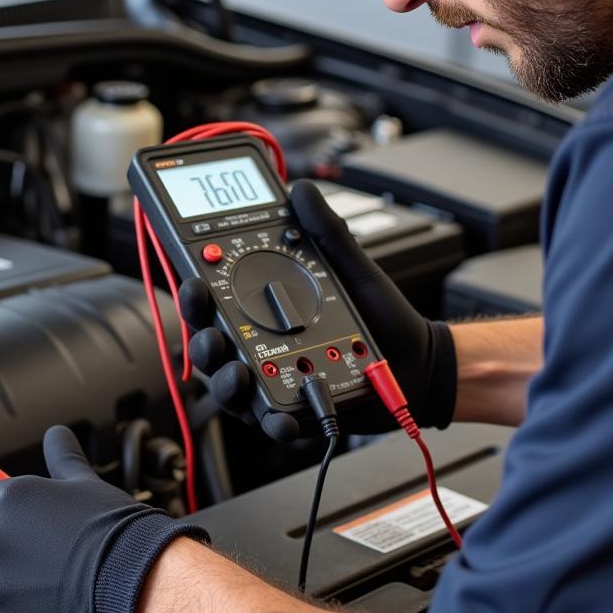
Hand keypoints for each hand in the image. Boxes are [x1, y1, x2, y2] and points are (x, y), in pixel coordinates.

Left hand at [0, 425, 207, 612]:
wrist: (136, 583)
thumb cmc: (113, 532)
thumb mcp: (86, 483)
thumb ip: (62, 457)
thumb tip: (57, 435)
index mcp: (7, 502)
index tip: (10, 525)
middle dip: (3, 556)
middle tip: (41, 559)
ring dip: (8, 592)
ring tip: (48, 587)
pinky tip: (48, 612)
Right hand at [180, 180, 456, 440]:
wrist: (418, 361)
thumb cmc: (380, 316)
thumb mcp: (351, 268)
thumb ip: (325, 230)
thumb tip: (303, 189)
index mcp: (261, 307)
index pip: (214, 301)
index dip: (195, 295)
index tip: (194, 283)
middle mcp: (258, 344)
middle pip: (211, 345)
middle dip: (202, 341)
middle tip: (211, 334)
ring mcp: (272, 379)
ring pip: (230, 387)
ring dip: (226, 384)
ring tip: (239, 375)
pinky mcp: (293, 410)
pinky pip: (271, 421)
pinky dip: (272, 423)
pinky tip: (280, 419)